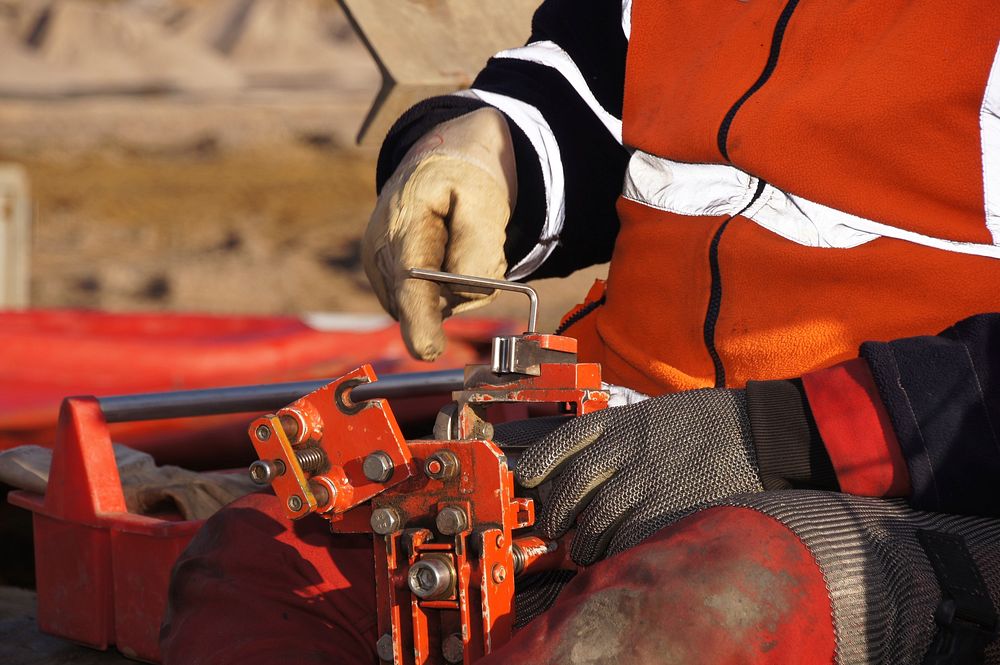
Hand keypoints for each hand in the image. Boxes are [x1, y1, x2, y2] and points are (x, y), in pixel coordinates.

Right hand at [362, 108, 516, 360]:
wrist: (436, 165)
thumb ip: (479, 247)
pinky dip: (446, 291)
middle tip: (474, 239)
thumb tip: (464, 291)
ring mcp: (379, 271)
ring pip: (433, 308)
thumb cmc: (464, 179)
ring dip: (457, 288)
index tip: (428, 350)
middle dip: (461, 287)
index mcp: (404, 221)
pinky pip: (428, 306)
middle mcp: (381, 252)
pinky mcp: (387, 286)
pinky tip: (443, 257)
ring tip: (457, 243)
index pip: (410, 281)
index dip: (418, 319)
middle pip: (428, 302)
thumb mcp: (484, 200)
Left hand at [515, 389, 762, 564]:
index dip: (542, 459)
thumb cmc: (707, 424)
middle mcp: (628, 448)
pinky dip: (615, 548)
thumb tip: (588, 459)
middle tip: (552, 527)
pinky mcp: (668, 506)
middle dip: (558, 510)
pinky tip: (613, 554)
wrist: (757, 433)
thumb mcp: (657, 414)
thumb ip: (623, 433)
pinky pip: (628, 534)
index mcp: (624, 422)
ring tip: (582, 550)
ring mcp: (647, 478)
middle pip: (575, 482)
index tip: (526, 476)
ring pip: (597, 515)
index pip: (569, 438)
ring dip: (584, 539)